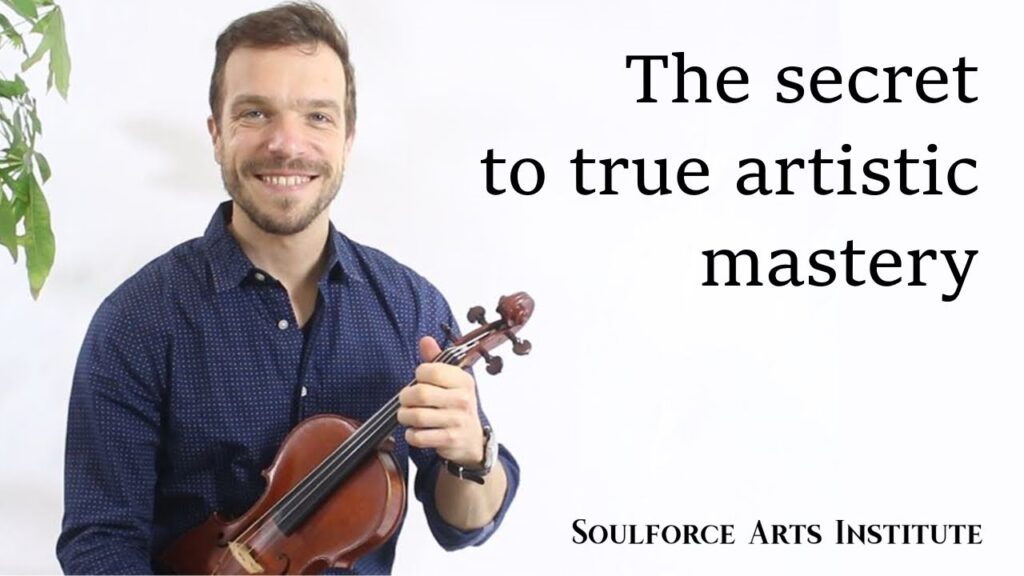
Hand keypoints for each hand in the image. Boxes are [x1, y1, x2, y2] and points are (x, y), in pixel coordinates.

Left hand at [397, 336, 484, 465]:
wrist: (471, 439)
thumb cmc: (457, 406)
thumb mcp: (451, 381)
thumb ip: (436, 360)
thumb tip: (425, 340)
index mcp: (463, 380)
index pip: (431, 371)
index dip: (419, 375)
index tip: (420, 380)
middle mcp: (462, 399)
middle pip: (421, 394)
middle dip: (405, 398)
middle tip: (406, 400)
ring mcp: (457, 421)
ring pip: (417, 416)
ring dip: (405, 416)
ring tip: (407, 415)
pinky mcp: (449, 440)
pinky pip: (419, 437)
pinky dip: (411, 434)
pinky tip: (415, 431)